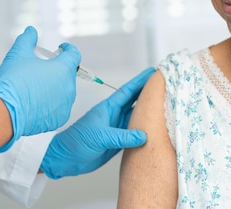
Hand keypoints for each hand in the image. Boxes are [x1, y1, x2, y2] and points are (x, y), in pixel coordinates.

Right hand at [0, 26, 79, 152]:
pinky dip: (51, 103)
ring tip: (36, 86)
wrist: (5, 112)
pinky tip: (36, 101)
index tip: (61, 48)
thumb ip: (27, 39)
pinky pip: (59, 107)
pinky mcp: (59, 118)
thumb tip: (31, 31)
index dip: (68, 49)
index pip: (74, 54)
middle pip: (68, 73)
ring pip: (64, 91)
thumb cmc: (13, 83)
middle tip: (42, 68)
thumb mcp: (18, 54)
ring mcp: (65, 104)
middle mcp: (69, 87)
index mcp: (63, 69)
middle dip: (57, 69)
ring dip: (54, 86)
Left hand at [40, 67, 155, 178]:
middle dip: (149, 92)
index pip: (128, 91)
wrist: (66, 159)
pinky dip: (145, 129)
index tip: (153, 72)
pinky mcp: (118, 141)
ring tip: (165, 103)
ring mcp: (117, 128)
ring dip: (149, 110)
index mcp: (108, 108)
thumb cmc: (76, 142)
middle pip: (135, 101)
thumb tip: (144, 135)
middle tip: (165, 84)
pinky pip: (135, 132)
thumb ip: (122, 136)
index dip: (141, 81)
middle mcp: (115, 116)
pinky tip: (154, 127)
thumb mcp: (100, 136)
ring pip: (137, 116)